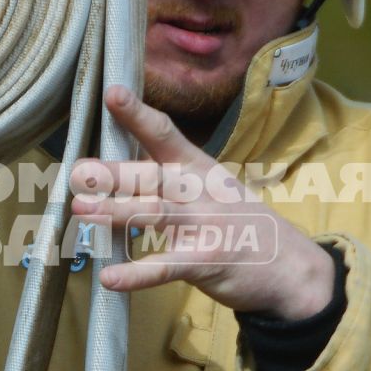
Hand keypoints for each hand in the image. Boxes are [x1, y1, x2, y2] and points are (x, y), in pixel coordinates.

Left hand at [69, 86, 335, 319]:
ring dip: (115, 212)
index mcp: (199, 169)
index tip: (113, 93)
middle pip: (152, 175)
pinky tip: (109, 277)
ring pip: (154, 213)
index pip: (165, 134)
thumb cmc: (240, 225)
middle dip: (113, 174)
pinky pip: (165, 267)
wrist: (292, 268)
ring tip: (81, 211)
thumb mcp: (212, 191)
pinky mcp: (206, 262)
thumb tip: (114, 170)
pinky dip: (135, 274)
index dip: (137, 114)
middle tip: (78, 173)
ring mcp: (205, 226)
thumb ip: (167, 181)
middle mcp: (200, 192)